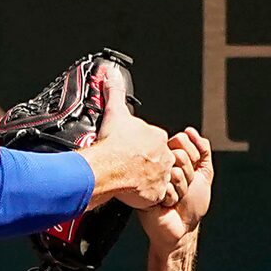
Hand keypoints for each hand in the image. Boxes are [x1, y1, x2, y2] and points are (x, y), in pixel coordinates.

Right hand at [81, 61, 173, 208]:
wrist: (107, 168)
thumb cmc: (112, 143)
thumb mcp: (115, 111)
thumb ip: (114, 91)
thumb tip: (110, 73)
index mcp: (157, 137)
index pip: (155, 141)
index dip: (142, 147)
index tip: (131, 151)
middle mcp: (164, 156)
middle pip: (158, 160)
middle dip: (146, 164)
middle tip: (130, 167)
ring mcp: (162, 176)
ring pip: (159, 179)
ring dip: (147, 181)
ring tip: (132, 181)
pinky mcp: (156, 194)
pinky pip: (155, 197)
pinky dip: (146, 197)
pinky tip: (134, 192)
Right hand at [138, 128, 212, 256]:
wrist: (182, 228)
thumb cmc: (192, 204)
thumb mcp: (204, 173)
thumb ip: (203, 150)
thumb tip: (191, 131)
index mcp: (170, 156)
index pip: (181, 139)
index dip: (193, 157)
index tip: (192, 172)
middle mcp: (158, 164)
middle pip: (178, 154)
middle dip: (188, 175)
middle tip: (183, 188)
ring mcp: (149, 177)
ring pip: (174, 172)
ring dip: (181, 189)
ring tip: (175, 198)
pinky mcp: (143, 191)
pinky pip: (165, 188)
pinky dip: (171, 199)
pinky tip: (166, 205)